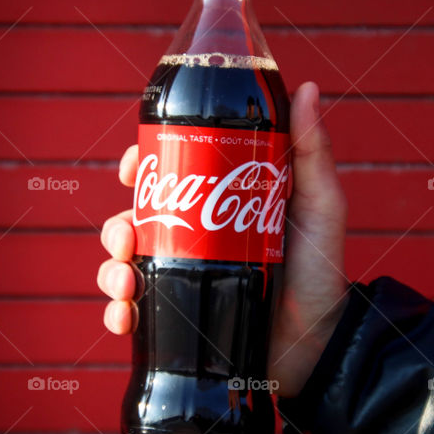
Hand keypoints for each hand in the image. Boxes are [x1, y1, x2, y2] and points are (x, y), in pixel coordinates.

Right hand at [96, 81, 348, 396]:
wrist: (320, 345)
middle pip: (135, 219)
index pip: (168, 175)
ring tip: (127, 280)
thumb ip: (312, 152)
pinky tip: (125, 316)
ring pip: (124, 264)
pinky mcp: (178, 318)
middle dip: (116, 224)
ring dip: (111, 269)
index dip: (141, 165)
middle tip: (125, 235)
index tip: (132, 166)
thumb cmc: (322, 271)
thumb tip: (304, 88)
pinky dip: (118, 313)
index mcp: (217, 203)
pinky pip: (134, 313)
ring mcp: (184, 279)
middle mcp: (194, 238)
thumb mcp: (319, 206)